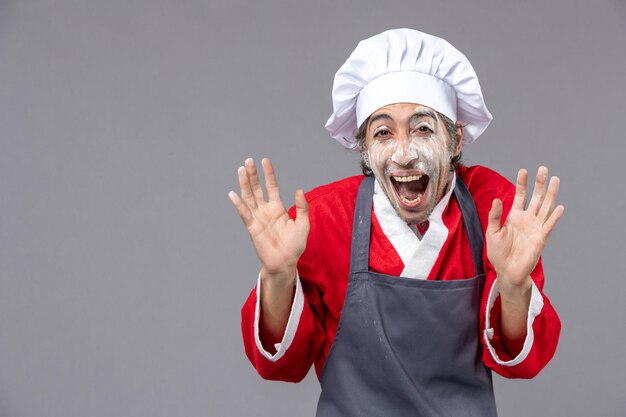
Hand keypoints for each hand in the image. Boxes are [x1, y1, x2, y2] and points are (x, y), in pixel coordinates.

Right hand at [228, 158, 308, 284]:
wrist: (285, 262)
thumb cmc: (295, 245)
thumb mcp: (303, 224)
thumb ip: (302, 207)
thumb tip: (299, 190)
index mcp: (278, 208)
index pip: (271, 186)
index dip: (268, 174)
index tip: (265, 160)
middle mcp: (265, 210)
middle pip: (257, 188)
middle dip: (253, 175)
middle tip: (248, 161)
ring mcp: (257, 218)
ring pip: (249, 197)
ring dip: (244, 184)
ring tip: (241, 170)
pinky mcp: (252, 227)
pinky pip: (244, 214)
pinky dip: (238, 204)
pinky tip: (233, 194)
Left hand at [486, 166, 563, 294]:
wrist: (507, 271)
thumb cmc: (498, 253)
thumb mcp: (492, 232)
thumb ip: (495, 216)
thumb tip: (497, 199)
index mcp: (514, 216)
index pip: (520, 196)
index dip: (522, 184)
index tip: (523, 170)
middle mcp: (527, 219)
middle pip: (536, 198)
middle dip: (539, 184)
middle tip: (543, 168)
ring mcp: (535, 228)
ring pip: (545, 207)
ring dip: (551, 194)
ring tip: (555, 180)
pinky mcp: (541, 238)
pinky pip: (549, 225)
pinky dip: (554, 216)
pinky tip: (560, 206)